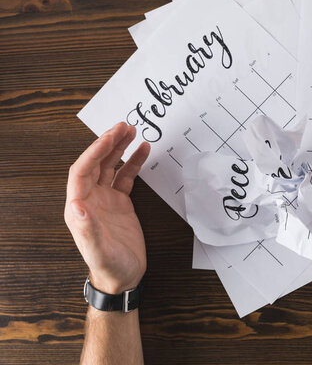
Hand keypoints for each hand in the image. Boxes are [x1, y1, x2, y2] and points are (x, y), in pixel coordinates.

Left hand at [64, 122, 150, 293]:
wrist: (124, 278)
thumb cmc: (110, 267)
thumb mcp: (98, 251)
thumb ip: (87, 229)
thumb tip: (76, 205)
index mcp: (79, 207)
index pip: (82, 171)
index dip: (94, 152)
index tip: (110, 137)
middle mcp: (90, 199)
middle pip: (95, 163)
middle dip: (108, 143)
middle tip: (122, 126)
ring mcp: (105, 199)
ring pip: (110, 166)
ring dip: (119, 148)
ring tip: (132, 131)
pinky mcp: (120, 203)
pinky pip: (125, 176)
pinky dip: (133, 162)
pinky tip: (143, 151)